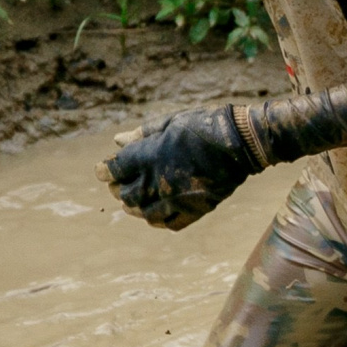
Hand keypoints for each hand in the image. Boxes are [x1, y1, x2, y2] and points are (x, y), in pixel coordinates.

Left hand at [97, 106, 264, 229]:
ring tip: (136, 199)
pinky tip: (158, 210)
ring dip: (135, 206)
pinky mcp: (194, 210)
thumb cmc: (204, 125)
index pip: (113, 170)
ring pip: (143, 213)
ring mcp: (175, 199)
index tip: (105, 168)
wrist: (241, 143)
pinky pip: (168, 223)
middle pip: (125, 195)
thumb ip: (142, 134)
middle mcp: (157, 181)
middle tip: (121, 183)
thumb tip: (117, 142)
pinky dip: (158, 219)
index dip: (105, 170)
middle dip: (119, 188)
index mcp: (148, 156)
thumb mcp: (170, 122)